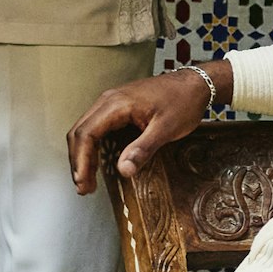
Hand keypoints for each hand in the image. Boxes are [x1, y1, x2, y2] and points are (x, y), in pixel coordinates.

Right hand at [65, 62, 224, 195]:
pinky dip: (92, 147)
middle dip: (78, 161)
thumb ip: (142, 149)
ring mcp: (110, 103)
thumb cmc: (182, 102)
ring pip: (84, 130)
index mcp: (116, 104)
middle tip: (83, 187)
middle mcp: (108, 101)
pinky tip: (97, 163)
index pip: (86, 134)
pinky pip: (95, 128)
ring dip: (82, 156)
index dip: (81, 160)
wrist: (195, 84)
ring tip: (87, 180)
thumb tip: (123, 171)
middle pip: (79, 132)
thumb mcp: (165, 129)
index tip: (83, 181)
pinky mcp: (116, 108)